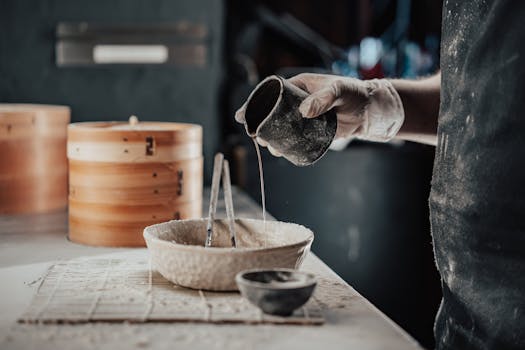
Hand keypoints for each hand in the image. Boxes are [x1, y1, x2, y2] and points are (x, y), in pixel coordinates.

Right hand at [234, 73, 404, 154]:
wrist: (369, 111)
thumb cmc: (354, 93)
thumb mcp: (338, 91)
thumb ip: (322, 99)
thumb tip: (304, 111)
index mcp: (299, 86)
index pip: (271, 93)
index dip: (256, 103)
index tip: (244, 114)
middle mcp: (297, 102)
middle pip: (272, 113)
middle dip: (261, 124)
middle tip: (256, 136)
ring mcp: (303, 118)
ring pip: (281, 127)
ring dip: (273, 137)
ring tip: (269, 146)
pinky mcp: (311, 131)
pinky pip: (294, 138)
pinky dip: (286, 145)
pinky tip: (281, 152)